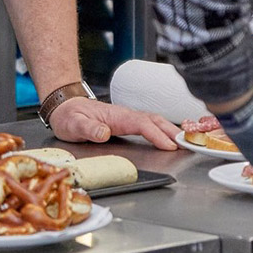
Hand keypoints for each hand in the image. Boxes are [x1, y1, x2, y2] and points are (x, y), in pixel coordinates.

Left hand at [47, 97, 180, 149]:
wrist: (65, 107)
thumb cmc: (69, 116)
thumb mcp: (73, 124)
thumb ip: (88, 129)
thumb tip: (104, 133)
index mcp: (116, 116)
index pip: (141, 124)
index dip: (156, 135)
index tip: (169, 145)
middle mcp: (125, 115)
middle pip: (154, 120)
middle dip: (171, 131)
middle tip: (187, 144)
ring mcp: (127, 118)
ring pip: (154, 121)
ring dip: (170, 130)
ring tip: (185, 142)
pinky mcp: (127, 123)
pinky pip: (149, 125)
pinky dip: (162, 130)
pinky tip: (169, 138)